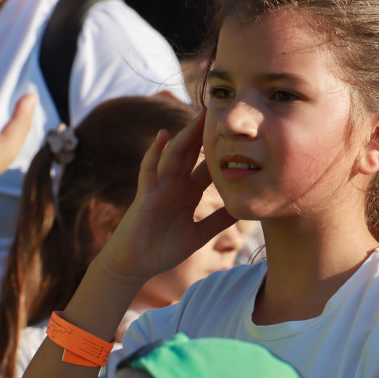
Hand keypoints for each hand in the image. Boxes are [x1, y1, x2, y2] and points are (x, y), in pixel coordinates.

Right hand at [92, 110, 237, 284]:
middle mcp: (176, 185)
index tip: (239, 135)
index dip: (221, 151)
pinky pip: (149, 170)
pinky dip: (154, 152)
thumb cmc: (164, 249)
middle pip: (193, 154)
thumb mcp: (199, 235)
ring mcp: (160, 187)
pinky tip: (162, 136)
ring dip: (186, 136)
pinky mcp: (146, 194)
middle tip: (221, 112)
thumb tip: (242, 209)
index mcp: (189, 193)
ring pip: (175, 156)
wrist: (136, 265)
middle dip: (205, 134)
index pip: (208, 167)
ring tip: (199, 116)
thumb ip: (218, 221)